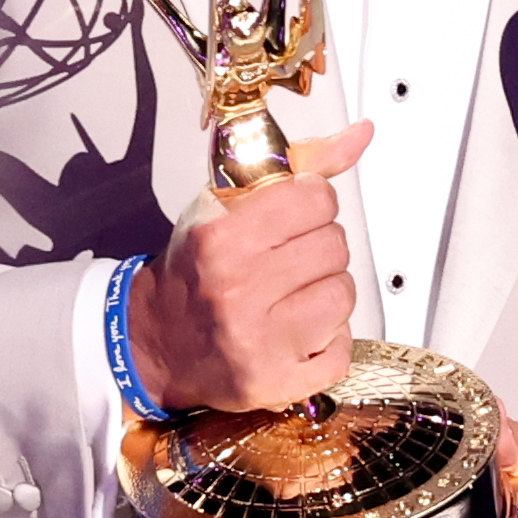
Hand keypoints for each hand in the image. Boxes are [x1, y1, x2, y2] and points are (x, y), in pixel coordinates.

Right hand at [126, 124, 372, 412]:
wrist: (156, 343)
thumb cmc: (196, 271)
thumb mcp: (227, 207)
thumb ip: (299, 167)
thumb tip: (361, 134)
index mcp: (221, 241)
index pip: (315, 200)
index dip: (312, 207)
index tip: (296, 218)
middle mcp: (237, 292)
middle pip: (333, 247)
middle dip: (319, 250)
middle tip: (291, 262)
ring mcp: (258, 342)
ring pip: (343, 295)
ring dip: (327, 294)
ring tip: (294, 299)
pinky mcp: (276, 383)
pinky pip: (341, 350)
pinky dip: (328, 343)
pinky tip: (298, 335)